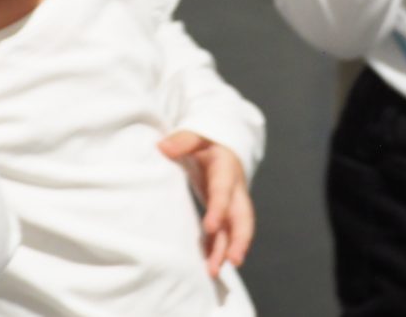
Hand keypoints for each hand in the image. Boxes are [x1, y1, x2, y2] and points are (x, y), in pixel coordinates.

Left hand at [159, 131, 254, 275]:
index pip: (224, 191)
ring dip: (228, 250)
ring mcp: (231, 202)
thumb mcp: (197, 135)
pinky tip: (209, 263)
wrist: (222, 144)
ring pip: (235, 229)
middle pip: (242, 216)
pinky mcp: (225, 211)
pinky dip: (218, 248)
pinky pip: (225, 233)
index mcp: (227, 169)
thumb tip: (162, 147)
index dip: (219, 208)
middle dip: (240, 238)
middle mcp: (234, 189)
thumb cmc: (207, 141)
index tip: (210, 227)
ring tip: (214, 271)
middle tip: (234, 260)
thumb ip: (182, 141)